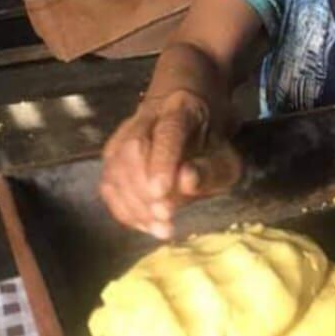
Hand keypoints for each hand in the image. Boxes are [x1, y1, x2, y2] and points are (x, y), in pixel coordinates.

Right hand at [100, 89, 212, 238]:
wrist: (191, 122)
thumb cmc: (212, 146)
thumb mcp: (226, 158)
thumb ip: (210, 171)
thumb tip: (187, 181)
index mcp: (181, 108)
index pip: (168, 131)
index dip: (161, 161)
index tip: (160, 192)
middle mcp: (146, 116)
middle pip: (132, 148)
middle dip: (143, 189)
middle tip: (164, 217)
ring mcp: (124, 134)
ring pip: (114, 167)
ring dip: (133, 204)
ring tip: (159, 226)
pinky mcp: (112, 156)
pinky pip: (108, 184)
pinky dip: (123, 210)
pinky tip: (145, 224)